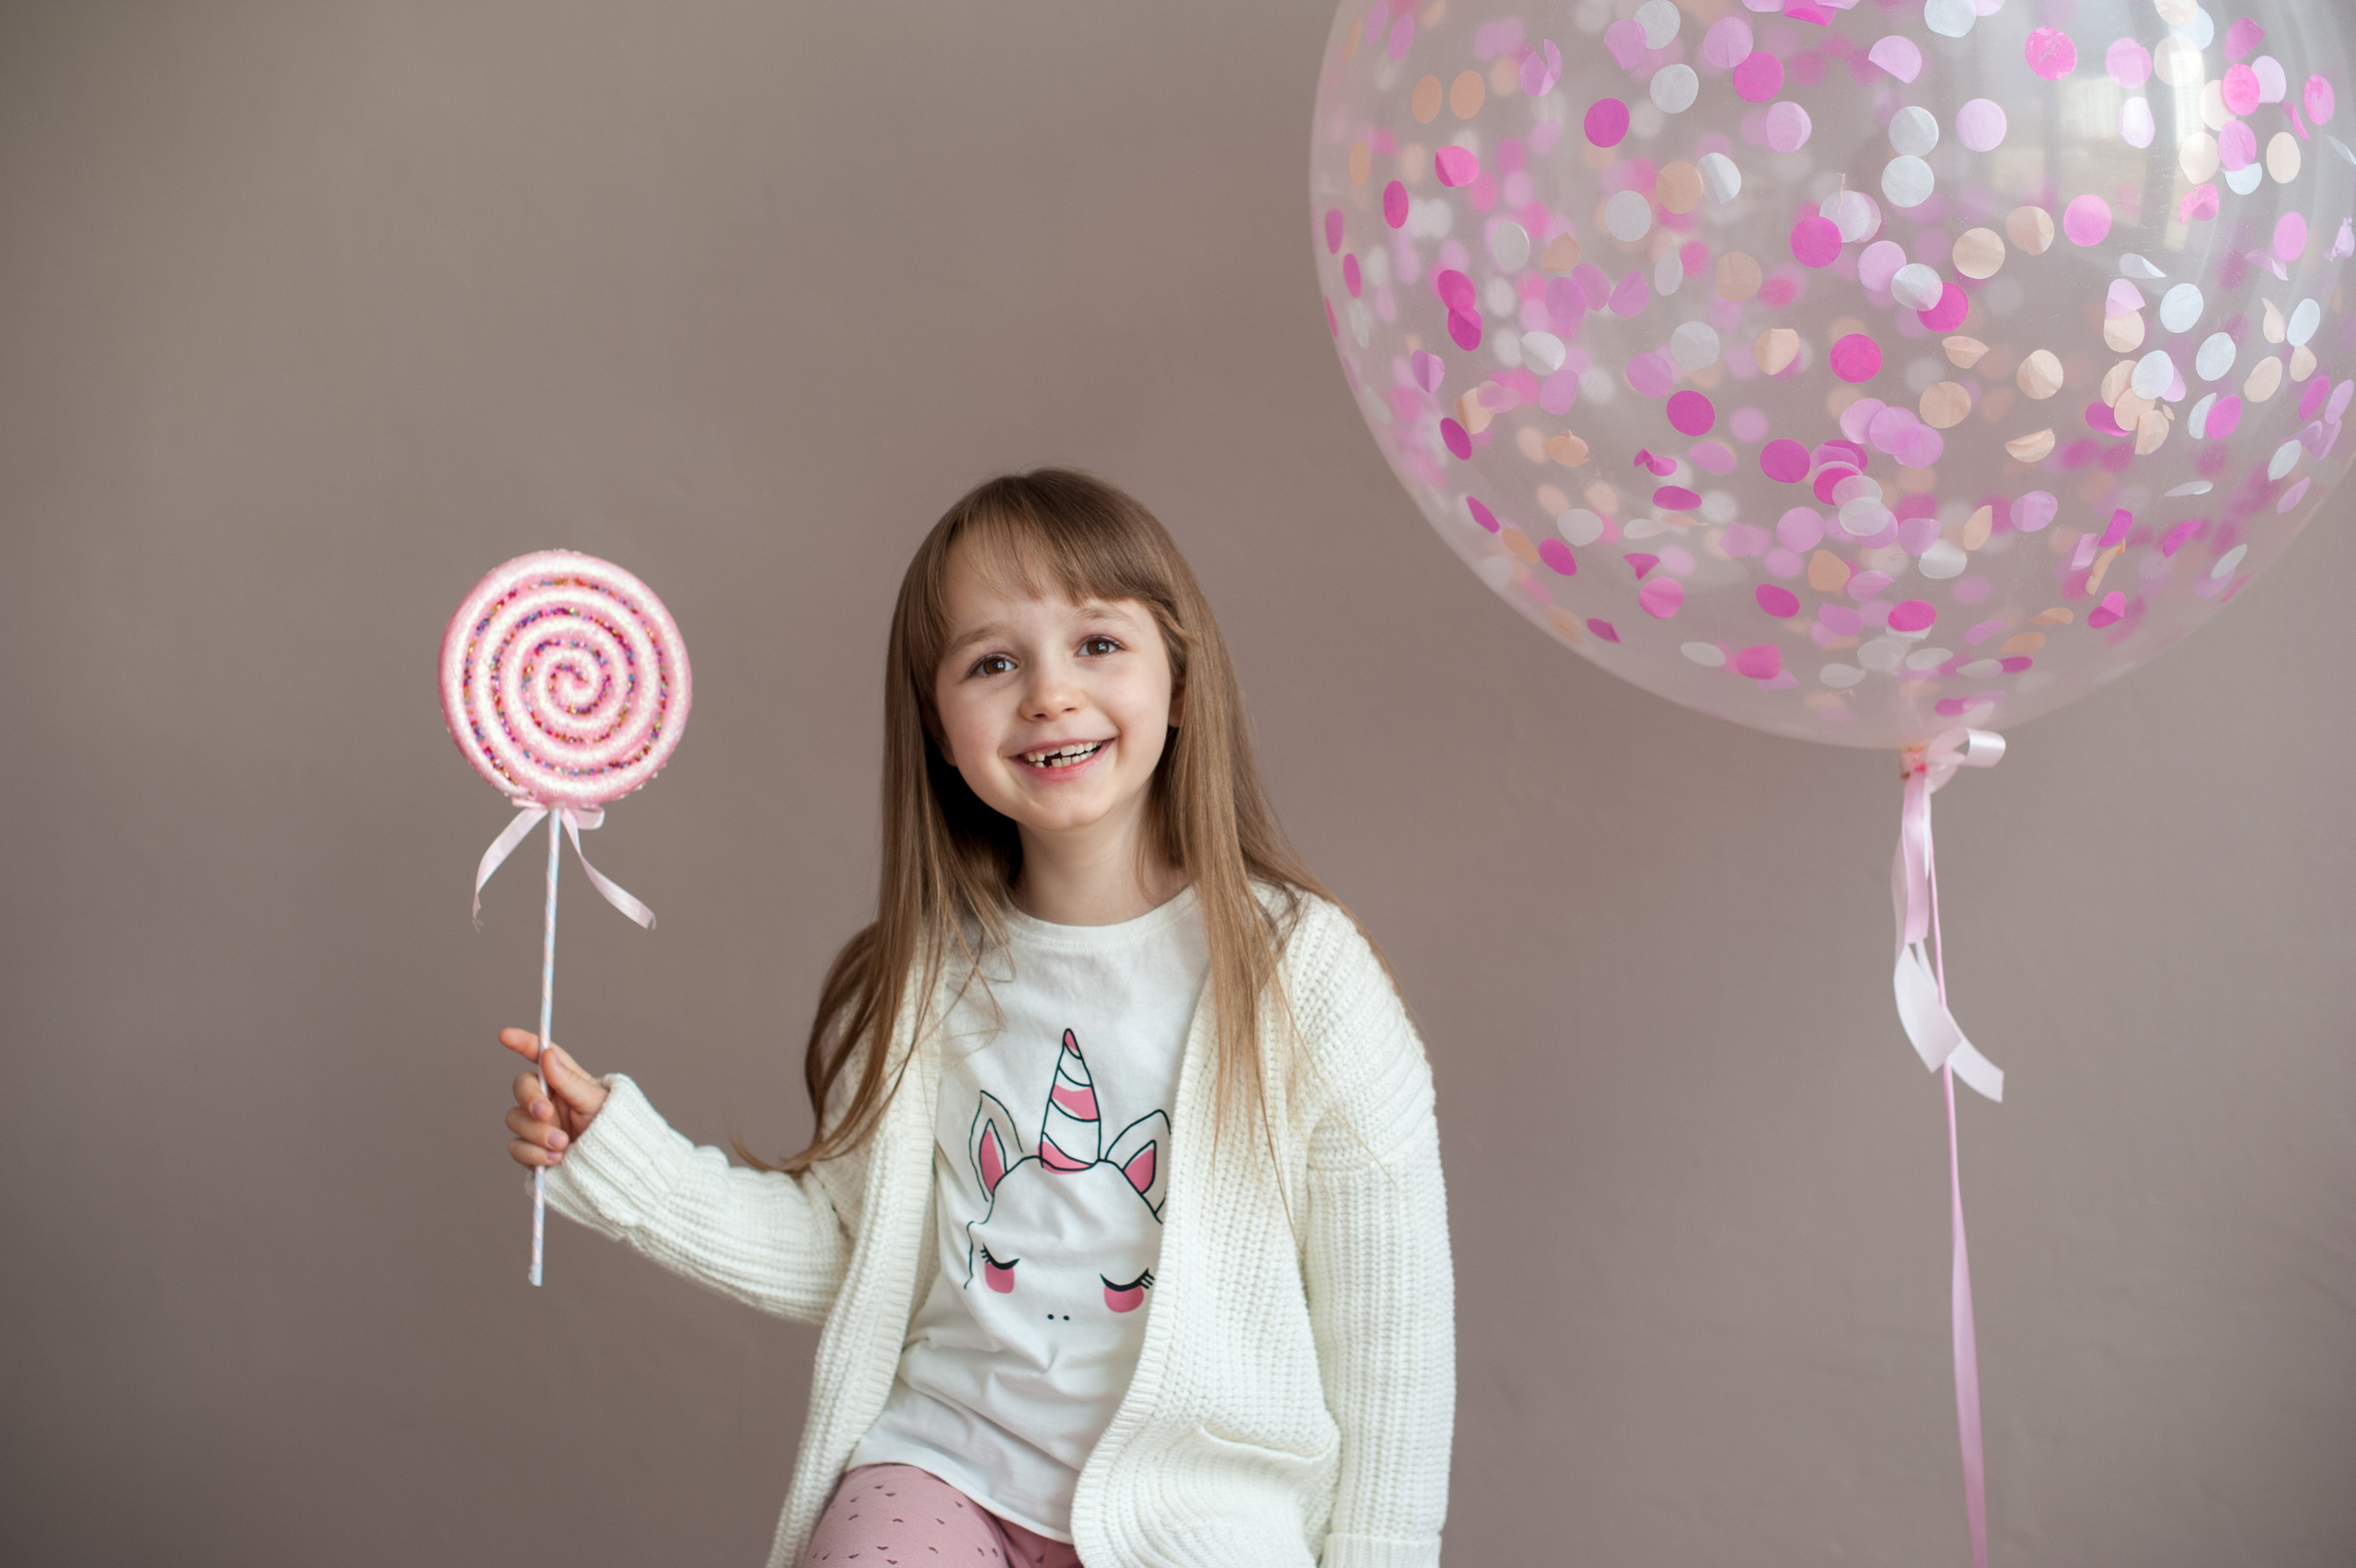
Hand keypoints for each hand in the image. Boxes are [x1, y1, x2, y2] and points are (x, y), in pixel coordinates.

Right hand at [500, 1028, 609, 1169]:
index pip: (540, 1056)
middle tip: (547, 1113)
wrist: (612, 1167)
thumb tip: (547, 1054)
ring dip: (538, 1133)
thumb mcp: (594, 1101)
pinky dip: (535, 1154)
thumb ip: (568, 1081)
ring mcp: (535, 1125)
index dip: (522, 1043)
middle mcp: (546, 1099)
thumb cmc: (611, 1128)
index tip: (505, 1035)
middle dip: (530, 1099)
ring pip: (515, 1120)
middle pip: (521, 1088)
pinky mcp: (530, 1149)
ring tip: (564, 1144)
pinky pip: (517, 1147)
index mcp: (563, 1080)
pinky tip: (557, 1159)